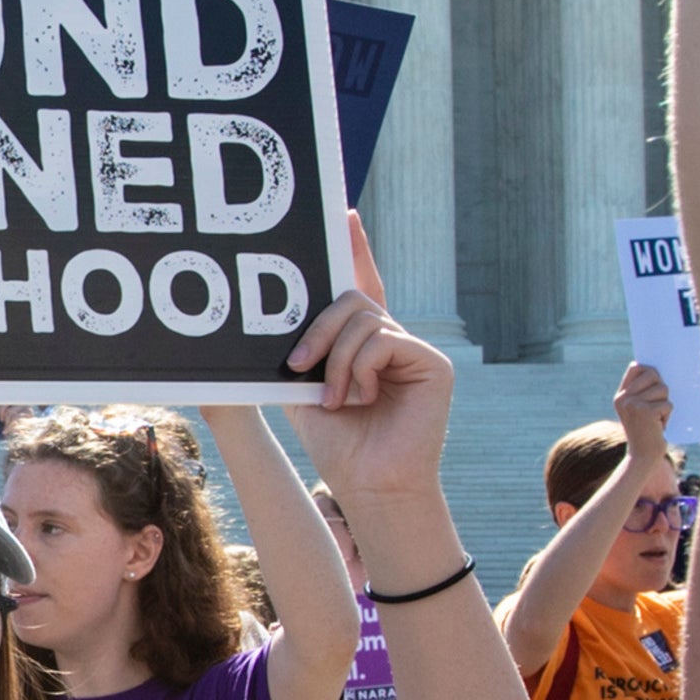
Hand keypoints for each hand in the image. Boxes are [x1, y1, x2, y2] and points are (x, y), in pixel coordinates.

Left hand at [277, 214, 457, 518]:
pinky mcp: (434, 363)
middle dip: (318, 327)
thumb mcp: (304, 388)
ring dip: (336, 359)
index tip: (344, 214)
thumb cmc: (338, 444)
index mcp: (365, 343)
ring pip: (364, 319)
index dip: (355, 250)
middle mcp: (394, 339)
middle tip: (297, 364)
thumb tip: (265, 319)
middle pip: (352, 298)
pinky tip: (361, 398)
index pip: (361, 285)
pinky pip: (384, 339)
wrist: (368, 485)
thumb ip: (301, 349)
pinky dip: (360, 368)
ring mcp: (416, 349)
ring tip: (334, 398)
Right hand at [613, 358, 675, 469]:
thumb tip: (660, 371)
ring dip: (665, 405)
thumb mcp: (639, 411)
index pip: (636, 367)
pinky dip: (667, 416)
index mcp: (621, 396)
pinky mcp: (646, 412)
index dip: (649, 370)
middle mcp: (624, 398)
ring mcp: (633, 404)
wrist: (642, 457)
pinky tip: (659, 426)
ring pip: (663, 389)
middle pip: (653, 374)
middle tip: (658, 406)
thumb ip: (644, 392)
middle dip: (661, 388)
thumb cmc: (646, 433)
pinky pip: (667, 404)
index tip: (656, 381)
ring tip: (657, 419)